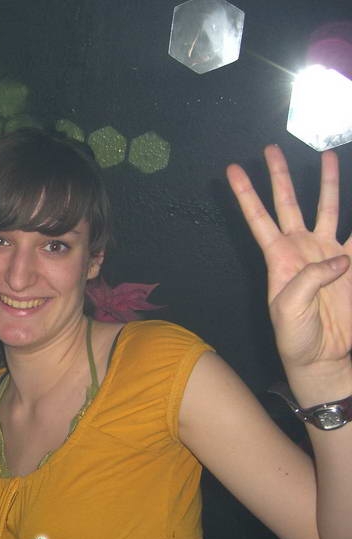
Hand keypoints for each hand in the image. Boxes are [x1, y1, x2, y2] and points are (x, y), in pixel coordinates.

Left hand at [227, 145, 351, 400]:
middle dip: (280, 176)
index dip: (246, 194)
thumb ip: (311, 278)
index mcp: (277, 257)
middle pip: (288, 203)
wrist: (323, 356)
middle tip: (271, 148)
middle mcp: (300, 248)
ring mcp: (326, 253)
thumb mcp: (289, 308)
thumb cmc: (295, 336)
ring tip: (326, 157)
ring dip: (327, 184)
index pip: (258, 218)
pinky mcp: (351, 265)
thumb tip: (340, 258)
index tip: (232, 170)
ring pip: (326, 209)